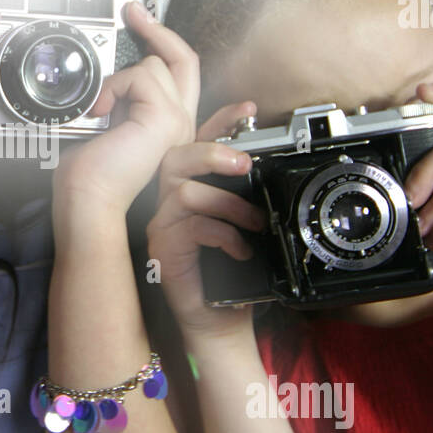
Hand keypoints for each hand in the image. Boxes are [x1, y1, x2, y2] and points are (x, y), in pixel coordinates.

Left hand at [53, 1, 198, 218]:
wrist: (88, 201)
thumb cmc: (91, 175)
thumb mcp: (109, 125)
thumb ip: (121, 101)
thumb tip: (112, 79)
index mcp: (169, 125)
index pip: (179, 74)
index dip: (164, 44)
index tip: (141, 23)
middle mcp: (181, 123)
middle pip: (186, 59)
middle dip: (159, 29)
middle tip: (132, 11)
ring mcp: (179, 121)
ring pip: (155, 65)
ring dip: (118, 79)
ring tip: (99, 107)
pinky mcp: (166, 119)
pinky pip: (141, 76)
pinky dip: (113, 87)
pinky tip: (100, 111)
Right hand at [146, 100, 267, 341]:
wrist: (219, 322)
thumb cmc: (231, 277)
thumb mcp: (247, 229)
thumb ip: (249, 199)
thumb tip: (270, 171)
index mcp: (191, 192)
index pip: (198, 145)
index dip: (219, 122)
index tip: (247, 110)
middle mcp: (170, 204)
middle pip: (177, 158)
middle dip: (213, 152)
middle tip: (246, 165)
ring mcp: (163, 226)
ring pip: (185, 191)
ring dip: (228, 204)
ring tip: (254, 224)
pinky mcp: (163, 249)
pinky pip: (191, 226)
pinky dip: (223, 234)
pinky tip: (240, 249)